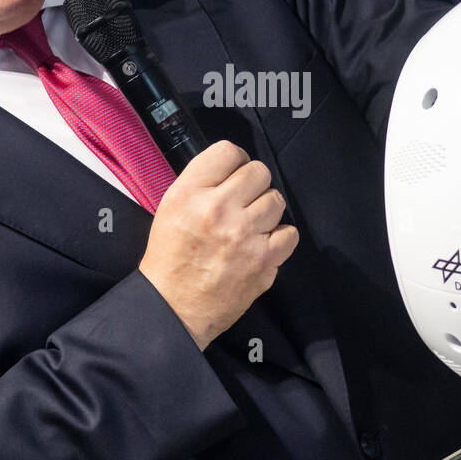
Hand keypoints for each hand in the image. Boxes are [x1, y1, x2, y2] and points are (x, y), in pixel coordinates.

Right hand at [138, 140, 298, 349]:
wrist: (173, 308)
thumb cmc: (171, 258)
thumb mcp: (171, 208)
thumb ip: (201, 183)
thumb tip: (235, 167)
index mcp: (189, 193)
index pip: (228, 151)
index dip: (235, 160)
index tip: (235, 174)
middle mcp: (218, 210)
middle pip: (259, 172)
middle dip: (253, 185)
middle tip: (243, 201)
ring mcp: (244, 235)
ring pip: (276, 200)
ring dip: (266, 211)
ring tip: (250, 225)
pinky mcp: (263, 261)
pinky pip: (289, 233)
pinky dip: (279, 238)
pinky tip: (262, 244)